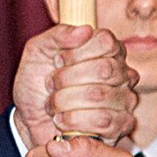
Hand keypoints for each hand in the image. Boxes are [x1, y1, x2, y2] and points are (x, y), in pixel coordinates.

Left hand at [12, 25, 137, 147]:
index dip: (76, 53)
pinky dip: (74, 121)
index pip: (105, 41)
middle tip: (51, 84)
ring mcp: (125, 99)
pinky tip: (62, 120)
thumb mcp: (38, 51)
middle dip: (66, 79)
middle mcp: (121, 72)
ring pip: (100, 96)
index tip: (58, 61)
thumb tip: (85, 30)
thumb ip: (58, 35)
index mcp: (106, 49)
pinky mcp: (121, 125)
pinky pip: (103, 121)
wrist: (31, 119)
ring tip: (54, 104)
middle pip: (104, 68)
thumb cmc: (38, 82)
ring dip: (65, 101)